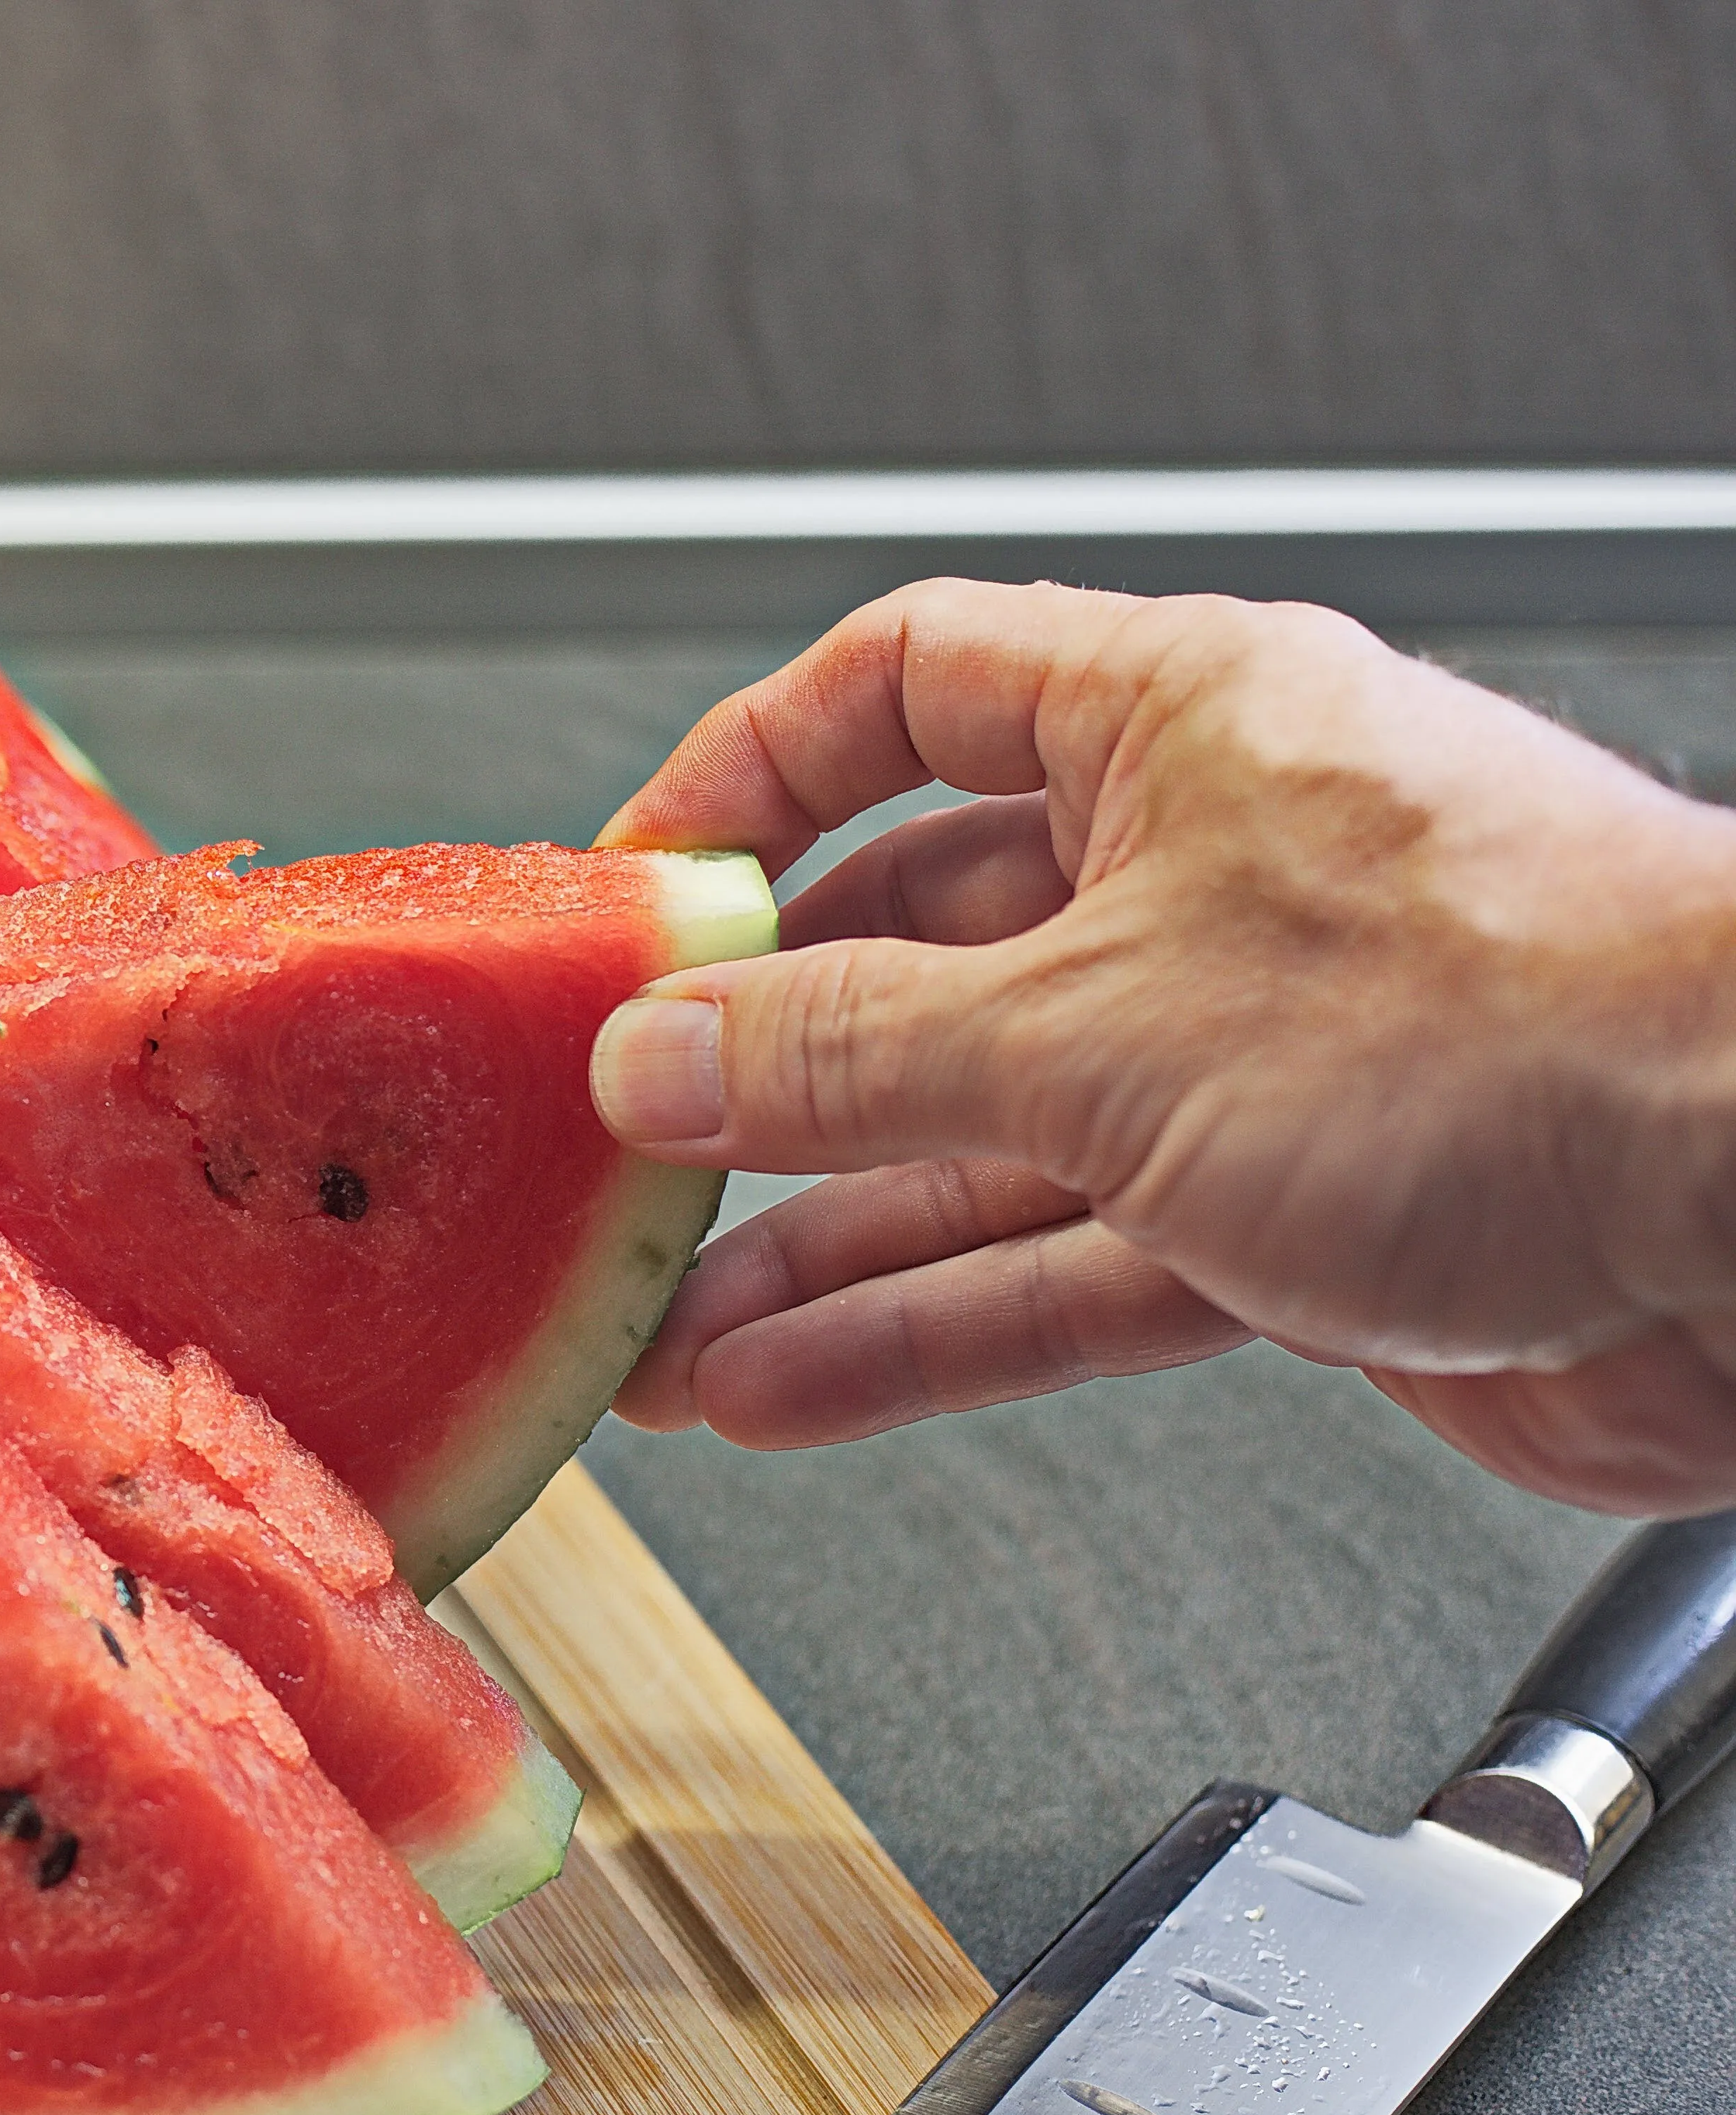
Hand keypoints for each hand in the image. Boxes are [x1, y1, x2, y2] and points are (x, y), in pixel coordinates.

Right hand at [588, 580, 1735, 1514]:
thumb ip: (852, 1051)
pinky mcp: (1301, 1216)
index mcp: (1179, 727)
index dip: (744, 779)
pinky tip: (800, 1382)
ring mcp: (1257, 1051)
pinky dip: (931, 1324)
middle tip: (621, 1144)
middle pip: (920, 945)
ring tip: (664, 1317)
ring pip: (978, 1135)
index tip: (628, 891)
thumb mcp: (1097, 1027)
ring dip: (816, 1237)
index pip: (903, 689)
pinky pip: (1063, 1261)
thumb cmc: (1536, 1029)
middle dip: (757, 1065)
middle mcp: (1214, 873)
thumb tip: (670, 1051)